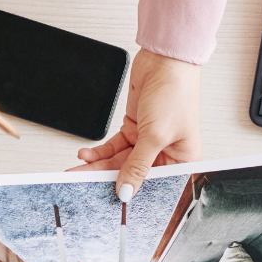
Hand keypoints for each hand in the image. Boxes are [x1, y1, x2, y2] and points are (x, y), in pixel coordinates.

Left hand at [70, 51, 203, 202]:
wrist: (165, 59)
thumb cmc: (176, 92)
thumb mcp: (156, 136)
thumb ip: (137, 166)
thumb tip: (125, 191)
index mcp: (182, 161)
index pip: (155, 186)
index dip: (133, 194)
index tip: (110, 202)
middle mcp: (166, 154)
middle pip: (133, 175)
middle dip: (107, 179)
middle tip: (84, 185)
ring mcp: (148, 142)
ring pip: (119, 162)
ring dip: (98, 165)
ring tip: (79, 169)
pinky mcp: (135, 129)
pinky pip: (114, 147)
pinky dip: (99, 151)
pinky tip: (86, 154)